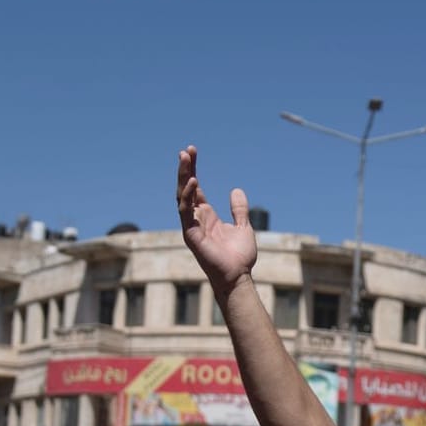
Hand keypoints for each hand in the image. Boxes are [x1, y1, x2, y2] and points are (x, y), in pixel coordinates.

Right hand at [177, 146, 258, 289]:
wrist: (238, 275)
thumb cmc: (239, 256)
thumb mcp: (243, 226)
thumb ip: (239, 209)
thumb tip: (237, 190)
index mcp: (206, 216)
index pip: (195, 188)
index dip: (192, 170)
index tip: (192, 151)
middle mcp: (196, 219)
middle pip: (186, 188)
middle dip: (185, 169)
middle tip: (186, 150)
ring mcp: (191, 226)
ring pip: (182, 196)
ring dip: (183, 177)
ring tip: (185, 158)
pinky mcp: (190, 234)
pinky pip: (185, 212)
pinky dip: (188, 196)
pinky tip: (194, 181)